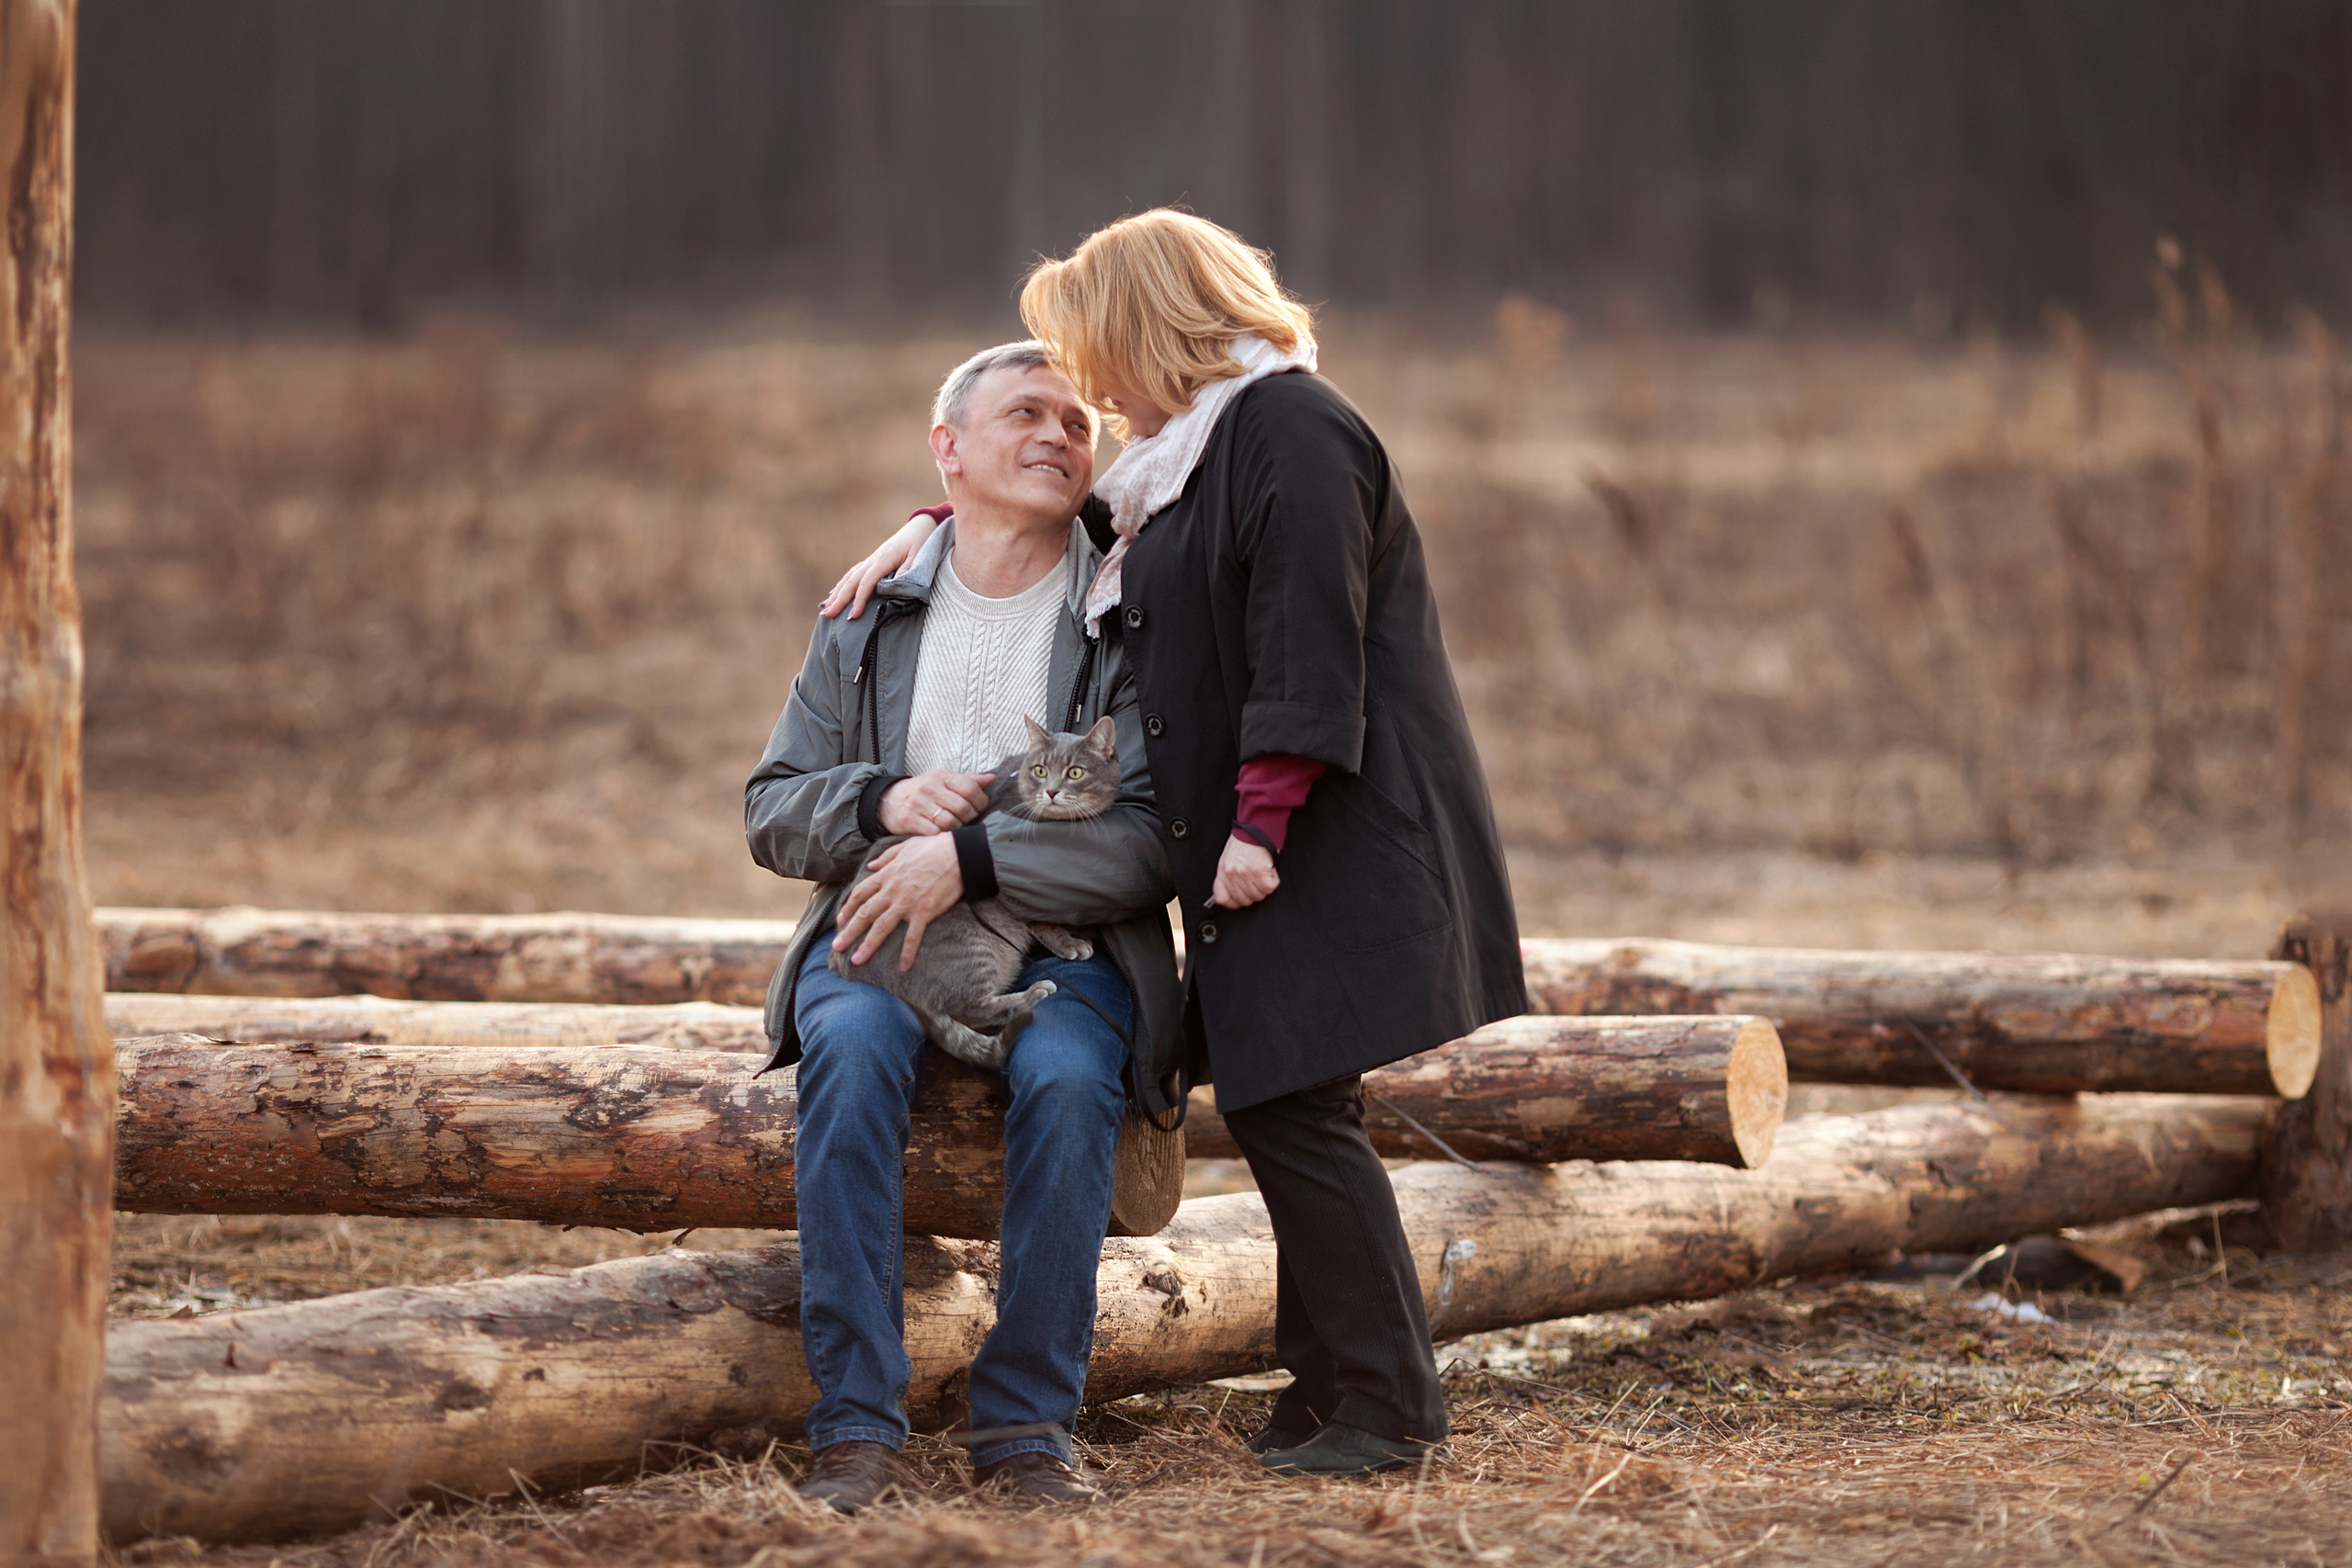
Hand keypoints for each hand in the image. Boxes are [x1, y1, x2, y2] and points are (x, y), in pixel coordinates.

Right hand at [821, 514, 940, 619]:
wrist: (920, 527)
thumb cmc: (921, 543)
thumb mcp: (919, 558)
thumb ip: (906, 573)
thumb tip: (891, 589)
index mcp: (884, 560)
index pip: (866, 583)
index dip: (858, 600)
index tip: (853, 616)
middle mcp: (873, 560)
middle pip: (852, 582)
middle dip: (839, 600)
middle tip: (828, 615)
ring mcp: (870, 560)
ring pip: (849, 578)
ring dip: (836, 594)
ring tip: (826, 609)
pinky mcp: (872, 561)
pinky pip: (852, 574)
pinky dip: (841, 585)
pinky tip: (834, 593)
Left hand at [833, 833, 964, 970]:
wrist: (958, 853)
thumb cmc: (933, 847)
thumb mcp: (905, 846)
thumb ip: (885, 857)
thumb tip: (871, 865)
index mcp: (887, 875)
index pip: (860, 894)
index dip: (848, 908)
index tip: (840, 920)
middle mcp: (892, 890)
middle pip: (865, 914)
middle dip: (849, 932)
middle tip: (837, 947)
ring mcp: (907, 902)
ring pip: (882, 927)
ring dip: (868, 945)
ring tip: (857, 960)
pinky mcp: (924, 911)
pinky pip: (913, 935)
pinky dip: (907, 952)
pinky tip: (903, 966)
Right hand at [880, 770, 993, 835]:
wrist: (888, 801)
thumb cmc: (922, 791)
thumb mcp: (942, 780)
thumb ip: (967, 780)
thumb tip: (992, 778)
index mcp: (941, 776)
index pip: (970, 788)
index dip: (981, 801)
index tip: (980, 808)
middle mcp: (929, 788)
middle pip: (962, 807)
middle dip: (970, 817)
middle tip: (969, 821)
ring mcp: (918, 804)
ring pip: (950, 821)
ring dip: (957, 828)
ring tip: (957, 828)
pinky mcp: (909, 820)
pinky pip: (934, 832)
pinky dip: (942, 835)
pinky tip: (943, 833)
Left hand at [1210, 834, 1278, 908]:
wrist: (1255, 825)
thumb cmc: (1245, 840)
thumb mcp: (1229, 858)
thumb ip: (1229, 875)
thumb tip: (1234, 891)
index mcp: (1223, 871)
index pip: (1222, 899)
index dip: (1234, 903)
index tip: (1240, 900)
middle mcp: (1232, 874)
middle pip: (1244, 900)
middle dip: (1253, 893)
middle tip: (1258, 882)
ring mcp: (1245, 874)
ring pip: (1258, 895)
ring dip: (1264, 887)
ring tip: (1264, 873)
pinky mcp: (1260, 872)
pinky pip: (1269, 888)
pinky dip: (1273, 881)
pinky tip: (1270, 870)